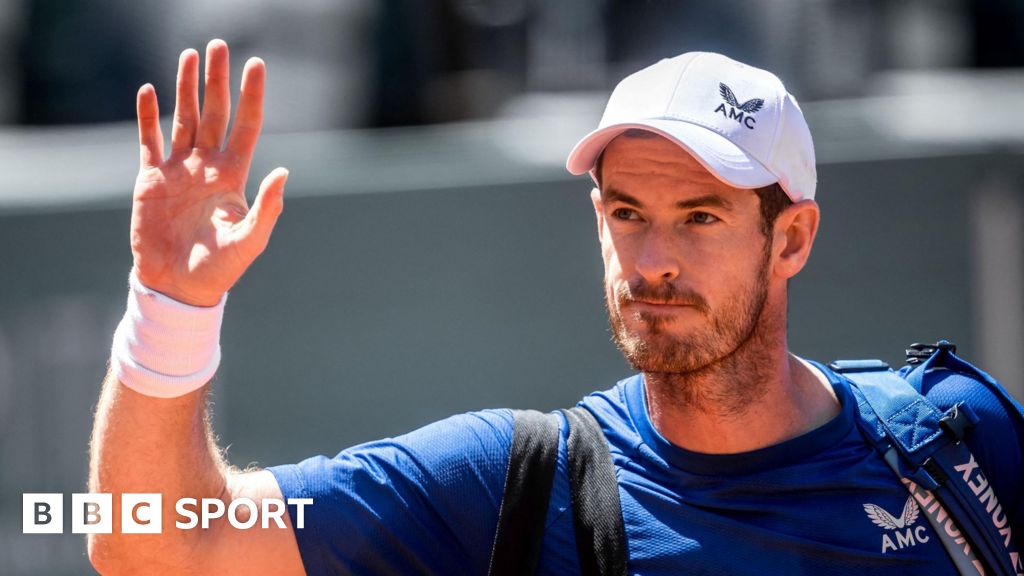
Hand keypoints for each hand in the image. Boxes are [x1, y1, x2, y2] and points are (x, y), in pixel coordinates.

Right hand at [130, 39, 286, 306]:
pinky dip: (147, 116)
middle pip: (213, 112)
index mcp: (233, 175)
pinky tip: (149, 91)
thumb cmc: (219, 268)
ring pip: (182, 118)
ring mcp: (179, 169)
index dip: (252, 95)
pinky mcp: (150, 178)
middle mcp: (208, 165)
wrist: (178, 285)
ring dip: (184, 87)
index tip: (257, 65)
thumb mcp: (249, 240)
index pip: (246, 125)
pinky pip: (148, 140)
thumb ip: (267, 208)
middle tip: (218, 45)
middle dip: (216, 80)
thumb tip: (284, 172)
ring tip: (188, 55)